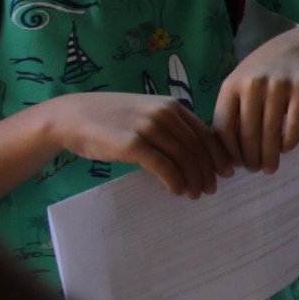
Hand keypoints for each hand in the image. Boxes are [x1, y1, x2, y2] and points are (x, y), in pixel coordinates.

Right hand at [51, 90, 231, 196]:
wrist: (72, 116)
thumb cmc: (110, 119)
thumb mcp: (146, 114)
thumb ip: (169, 127)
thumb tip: (194, 152)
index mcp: (172, 106)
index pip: (205, 134)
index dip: (218, 155)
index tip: (225, 172)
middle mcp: (165, 114)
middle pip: (197, 148)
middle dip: (208, 171)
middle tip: (211, 189)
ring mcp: (149, 128)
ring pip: (184, 159)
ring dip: (193, 179)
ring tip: (196, 194)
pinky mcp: (133, 144)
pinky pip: (164, 167)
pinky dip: (175, 181)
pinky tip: (178, 191)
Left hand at [216, 35, 298, 172]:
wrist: (294, 48)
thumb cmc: (260, 75)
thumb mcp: (239, 86)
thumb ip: (231, 113)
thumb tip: (228, 155)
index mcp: (231, 86)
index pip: (224, 128)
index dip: (229, 152)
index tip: (235, 166)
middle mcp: (253, 85)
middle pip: (248, 133)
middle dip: (251, 158)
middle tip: (255, 170)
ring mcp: (279, 85)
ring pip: (271, 131)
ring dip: (270, 155)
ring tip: (270, 167)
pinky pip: (295, 123)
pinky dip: (290, 141)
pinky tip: (286, 149)